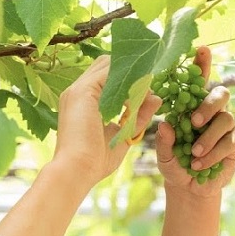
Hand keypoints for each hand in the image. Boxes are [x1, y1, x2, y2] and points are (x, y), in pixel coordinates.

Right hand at [51, 55, 161, 186]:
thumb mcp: (123, 135)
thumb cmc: (94, 161)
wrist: (77, 171)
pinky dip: (127, 81)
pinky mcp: (82, 91)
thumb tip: (157, 98)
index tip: (146, 92)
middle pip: (107, 65)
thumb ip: (138, 117)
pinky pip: (110, 73)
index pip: (106, 77)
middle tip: (149, 90)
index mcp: (81, 102)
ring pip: (109, 64)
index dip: (128, 80)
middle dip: (131, 73)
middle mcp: (77, 92)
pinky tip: (137, 98)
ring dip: (130, 75)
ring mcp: (77, 89)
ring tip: (145, 95)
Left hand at [155, 46, 234, 196]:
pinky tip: (200, 165)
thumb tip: (166, 125)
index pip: (198, 83)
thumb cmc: (174, 164)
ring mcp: (226, 127)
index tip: (201, 49)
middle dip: (209, 104)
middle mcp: (212, 112)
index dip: (202, 65)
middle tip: (194, 121)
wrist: (189, 188)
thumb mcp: (164, 155)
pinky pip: (229, 142)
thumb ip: (164, 142)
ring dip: (208, 137)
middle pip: (221, 94)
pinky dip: (213, 153)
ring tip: (193, 154)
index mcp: (192, 107)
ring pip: (226, 119)